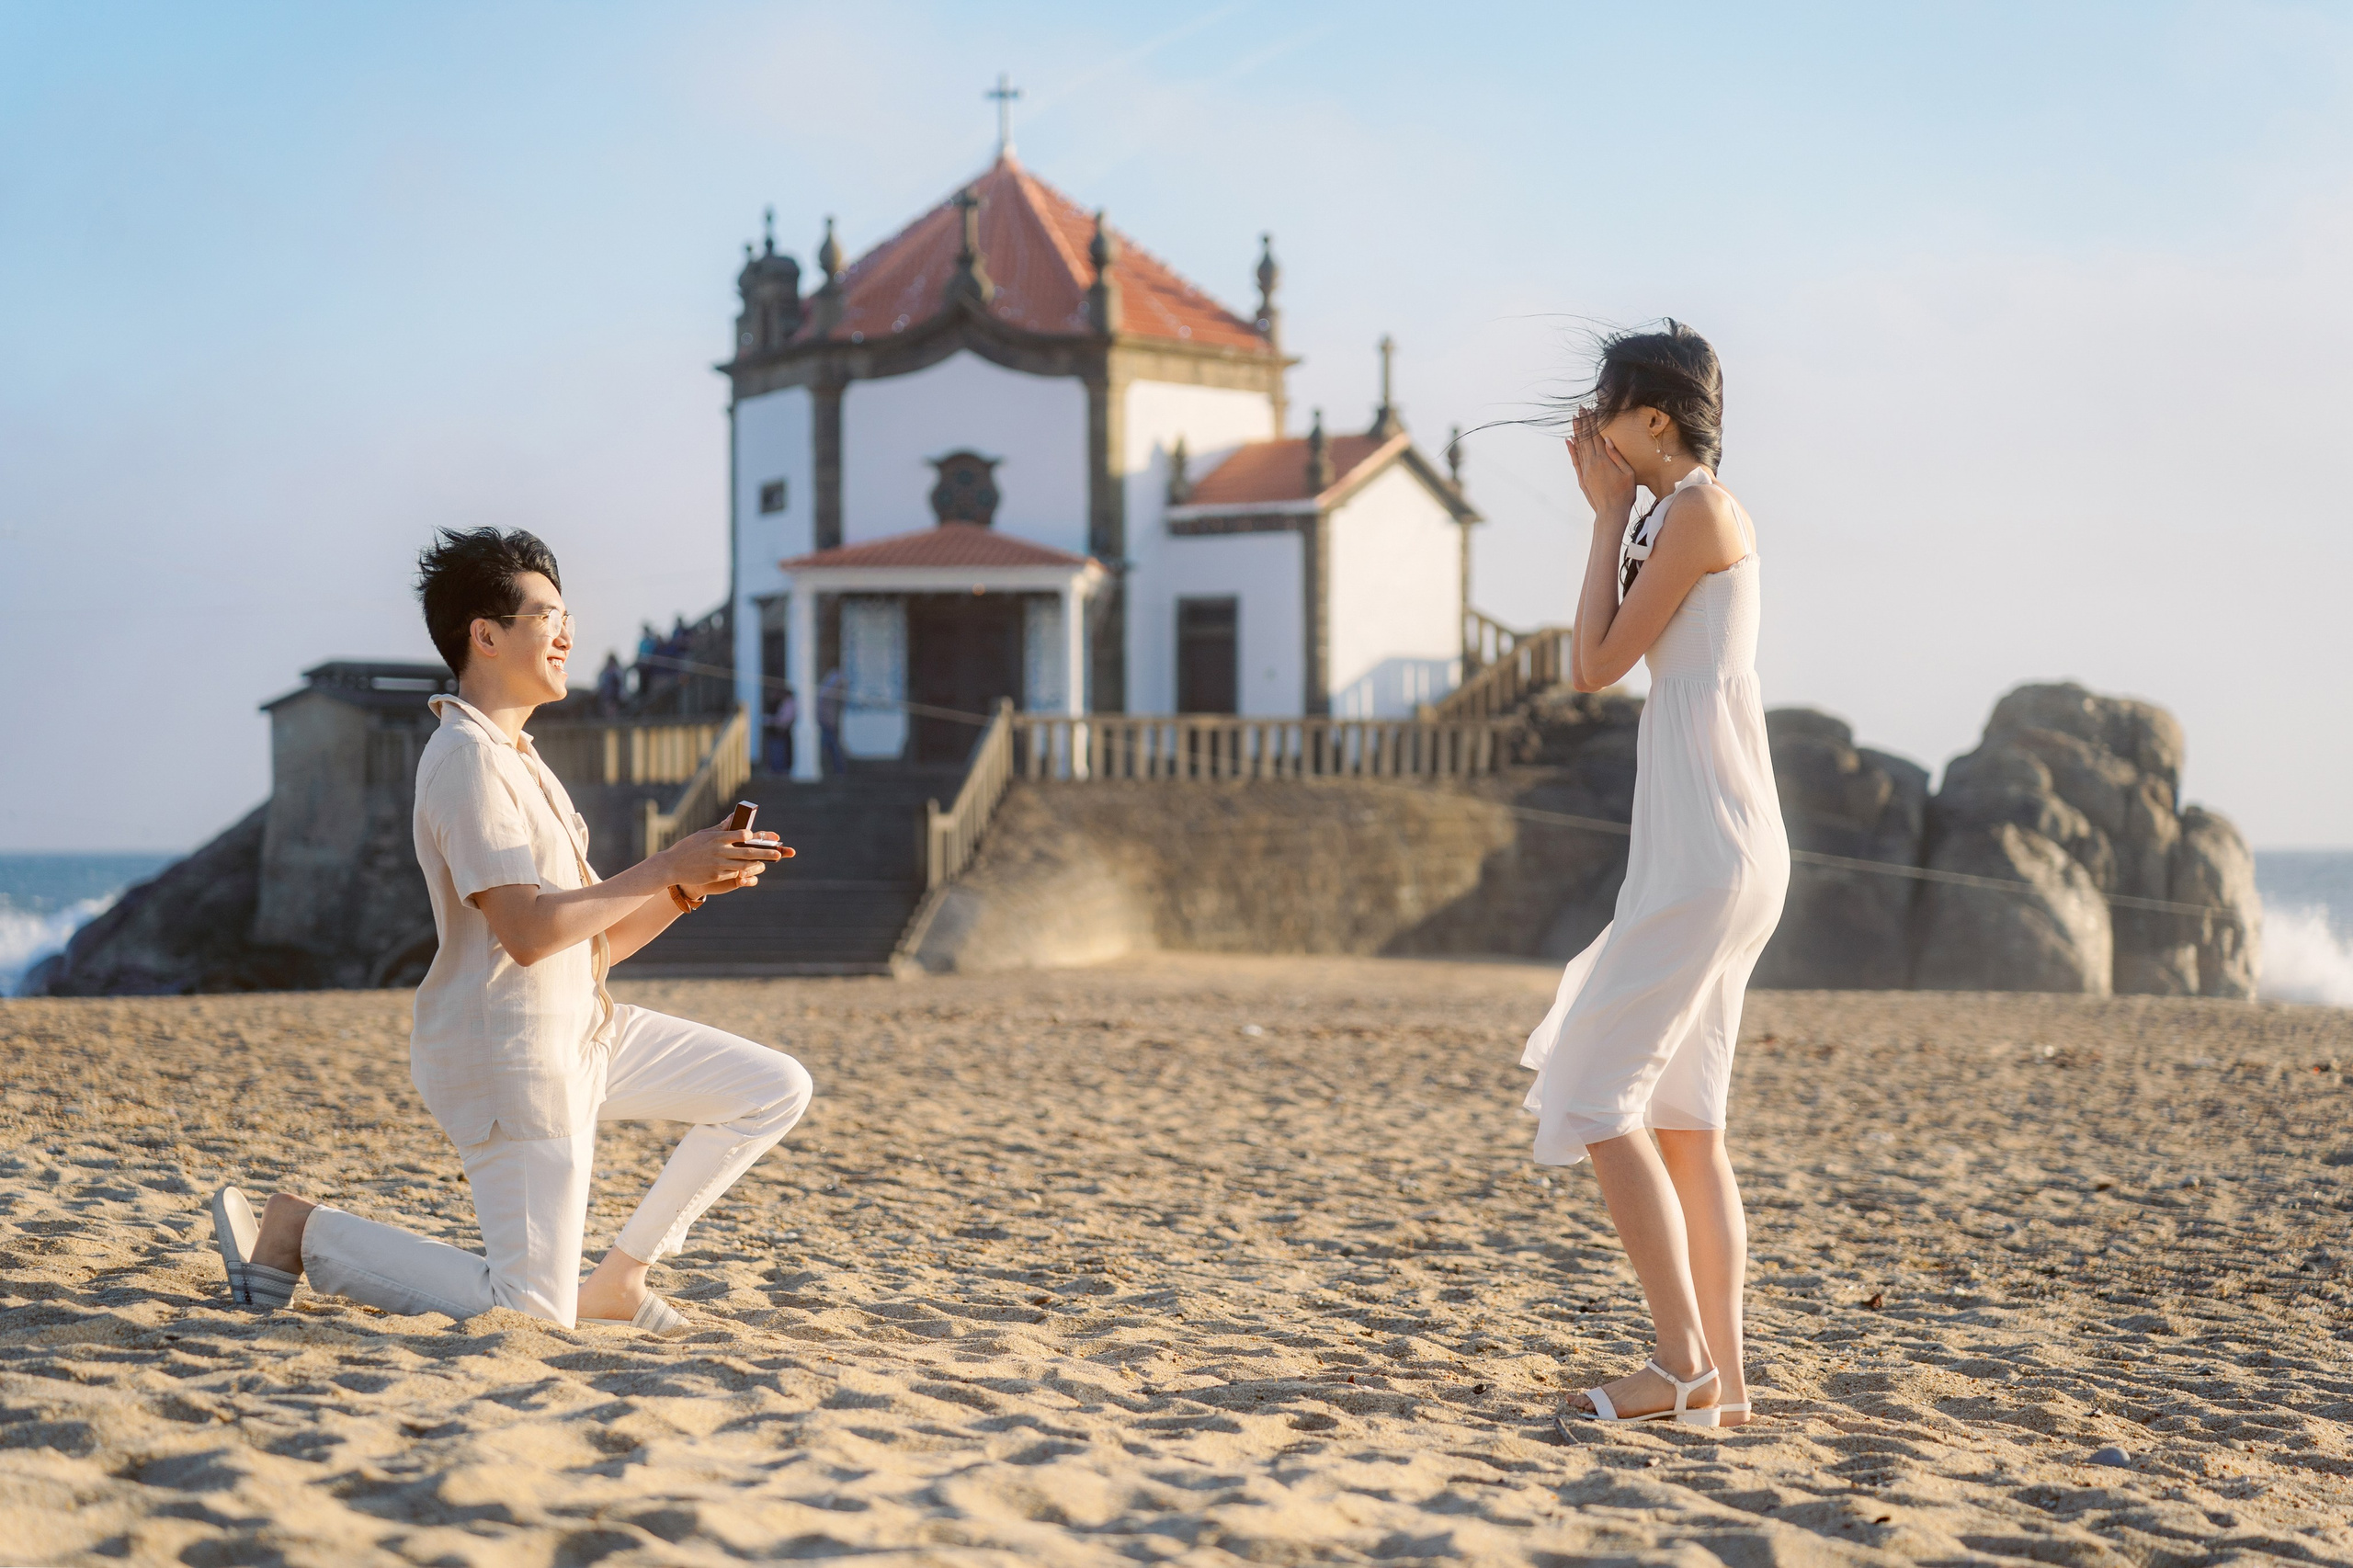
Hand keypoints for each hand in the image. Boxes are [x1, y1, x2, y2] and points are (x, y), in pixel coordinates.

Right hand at [662, 826, 784, 893]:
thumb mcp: (704, 834)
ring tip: (767, 863)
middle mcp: (719, 850)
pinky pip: (733, 873)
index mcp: (717, 837)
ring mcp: (718, 864)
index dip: (751, 836)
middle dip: (765, 852)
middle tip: (778, 853)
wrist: (672, 866)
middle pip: (747, 851)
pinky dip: (742, 872)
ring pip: (743, 864)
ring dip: (756, 864)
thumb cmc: (689, 847)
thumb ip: (722, 827)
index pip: (741, 834)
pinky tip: (749, 871)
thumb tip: (735, 816)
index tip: (756, 836)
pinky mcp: (716, 876)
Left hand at [1568, 412, 1636, 522]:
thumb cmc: (1625, 494)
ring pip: (1579, 447)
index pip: (1596, 436)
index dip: (1592, 422)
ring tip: (1574, 419)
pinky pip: (1575, 460)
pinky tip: (1569, 440)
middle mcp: (1592, 463)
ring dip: (1576, 432)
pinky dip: (1572, 449)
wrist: (1611, 513)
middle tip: (1579, 409)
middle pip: (1586, 438)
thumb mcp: (1628, 473)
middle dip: (1583, 422)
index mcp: (1604, 460)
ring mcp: (1585, 470)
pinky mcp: (1582, 478)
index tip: (1589, 410)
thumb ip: (1618, 456)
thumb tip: (1608, 440)